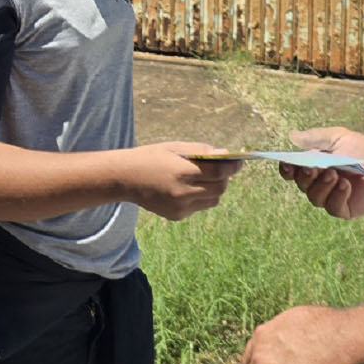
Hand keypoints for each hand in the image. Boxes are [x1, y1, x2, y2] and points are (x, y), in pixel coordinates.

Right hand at [125, 142, 242, 220]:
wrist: (124, 179)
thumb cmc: (151, 157)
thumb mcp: (175, 147)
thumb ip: (201, 151)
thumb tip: (226, 154)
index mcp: (183, 172)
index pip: (220, 171)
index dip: (233, 167)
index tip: (240, 161)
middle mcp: (183, 192)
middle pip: (220, 188)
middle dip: (225, 178)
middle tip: (223, 169)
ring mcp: (180, 207)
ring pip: (213, 200)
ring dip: (215, 189)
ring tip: (205, 178)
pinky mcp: (177, 216)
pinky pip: (199, 206)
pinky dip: (201, 197)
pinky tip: (188, 188)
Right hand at [279, 128, 363, 218]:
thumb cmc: (361, 150)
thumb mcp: (339, 138)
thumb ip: (316, 138)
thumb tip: (292, 136)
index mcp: (312, 166)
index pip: (292, 171)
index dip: (286, 169)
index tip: (287, 163)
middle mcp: (317, 184)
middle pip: (302, 184)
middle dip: (305, 176)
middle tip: (312, 167)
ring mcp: (329, 198)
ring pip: (315, 197)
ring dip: (322, 185)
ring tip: (334, 174)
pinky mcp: (342, 209)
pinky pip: (333, 206)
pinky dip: (338, 195)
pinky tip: (346, 185)